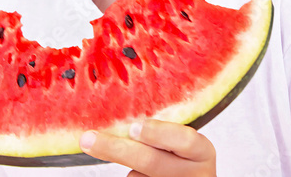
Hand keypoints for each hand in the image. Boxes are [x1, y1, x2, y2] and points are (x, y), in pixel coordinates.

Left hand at [79, 119, 215, 176]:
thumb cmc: (183, 160)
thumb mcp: (183, 144)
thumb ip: (162, 133)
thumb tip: (121, 119)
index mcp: (202, 152)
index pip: (185, 140)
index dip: (159, 133)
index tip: (135, 126)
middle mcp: (196, 174)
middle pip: (152, 162)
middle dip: (116, 149)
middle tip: (89, 139)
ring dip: (125, 167)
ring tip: (113, 151)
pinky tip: (135, 173)